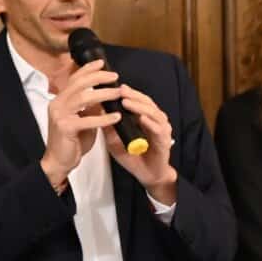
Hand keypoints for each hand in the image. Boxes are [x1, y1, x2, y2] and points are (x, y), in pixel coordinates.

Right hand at [40, 60, 121, 185]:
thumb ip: (89, 108)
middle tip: (115, 77)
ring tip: (118, 94)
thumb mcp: (81, 120)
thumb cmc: (71, 142)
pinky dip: (103, 118)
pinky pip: (87, 120)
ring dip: (103, 94)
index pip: (74, 79)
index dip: (87, 69)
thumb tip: (103, 96)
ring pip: (83, 98)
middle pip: (79, 84)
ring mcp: (60, 116)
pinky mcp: (65, 128)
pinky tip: (116, 117)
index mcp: (60, 100)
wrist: (58, 162)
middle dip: (98, 78)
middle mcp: (57, 104)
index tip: (102, 63)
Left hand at [104, 84, 177, 203]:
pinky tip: (141, 119)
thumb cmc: (133, 156)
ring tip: (127, 102)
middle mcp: (154, 120)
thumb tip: (96, 113)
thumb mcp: (114, 141)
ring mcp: (161, 129)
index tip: (115, 86)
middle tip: (120, 90)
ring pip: (153, 113)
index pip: (138, 100)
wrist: (147, 174)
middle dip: (133, 95)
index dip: (128, 93)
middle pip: (146, 102)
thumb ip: (108, 128)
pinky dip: (150, 123)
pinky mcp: (165, 141)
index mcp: (144, 117)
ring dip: (140, 107)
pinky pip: (158, 130)